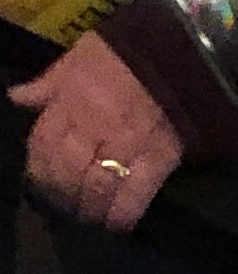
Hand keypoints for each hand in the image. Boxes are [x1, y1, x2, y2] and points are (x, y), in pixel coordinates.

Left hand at [7, 35, 180, 230]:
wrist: (183, 49)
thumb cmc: (126, 52)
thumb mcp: (79, 57)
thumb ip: (49, 83)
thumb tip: (18, 98)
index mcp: (71, 102)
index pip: (43, 146)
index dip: (39, 170)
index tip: (40, 183)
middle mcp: (95, 127)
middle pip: (68, 172)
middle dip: (62, 195)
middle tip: (64, 206)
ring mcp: (129, 144)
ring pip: (98, 187)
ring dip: (88, 208)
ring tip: (87, 217)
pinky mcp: (161, 156)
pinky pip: (139, 192)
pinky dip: (125, 212)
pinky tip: (117, 224)